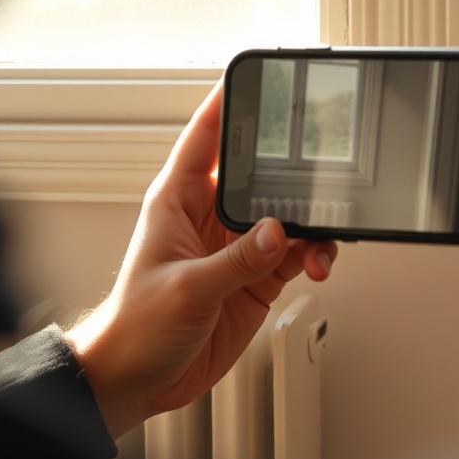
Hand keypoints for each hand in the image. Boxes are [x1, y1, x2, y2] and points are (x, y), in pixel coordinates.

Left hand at [65, 80, 336, 438]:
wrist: (140, 379)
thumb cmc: (136, 326)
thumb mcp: (185, 288)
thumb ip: (235, 260)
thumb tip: (277, 232)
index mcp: (178, 200)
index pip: (204, 137)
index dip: (227, 103)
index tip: (256, 78)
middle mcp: (210, 215)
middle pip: (259, 173)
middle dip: (292, 171)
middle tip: (323, 169)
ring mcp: (236, 245)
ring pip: (288, 215)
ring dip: (311, 225)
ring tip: (319, 243)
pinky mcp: (256, 275)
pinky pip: (296, 252)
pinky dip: (314, 256)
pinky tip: (316, 266)